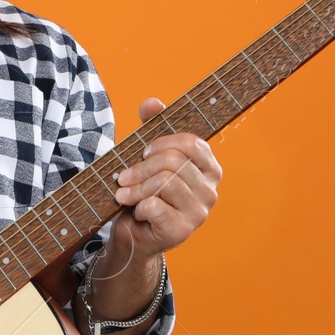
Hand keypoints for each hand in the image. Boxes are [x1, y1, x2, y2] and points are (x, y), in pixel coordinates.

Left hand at [110, 97, 221, 256]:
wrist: (134, 232)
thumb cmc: (145, 190)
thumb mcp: (147, 155)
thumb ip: (152, 125)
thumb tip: (152, 102)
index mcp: (209, 169)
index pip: (190, 143)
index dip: (161, 143)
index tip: (143, 152)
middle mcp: (211, 191)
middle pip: (173, 162)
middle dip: (141, 168)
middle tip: (123, 177)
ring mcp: (199, 213)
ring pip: (164, 183)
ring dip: (136, 188)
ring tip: (125, 194)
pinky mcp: (182, 231)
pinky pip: (155, 206)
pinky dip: (138, 206)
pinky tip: (137, 212)